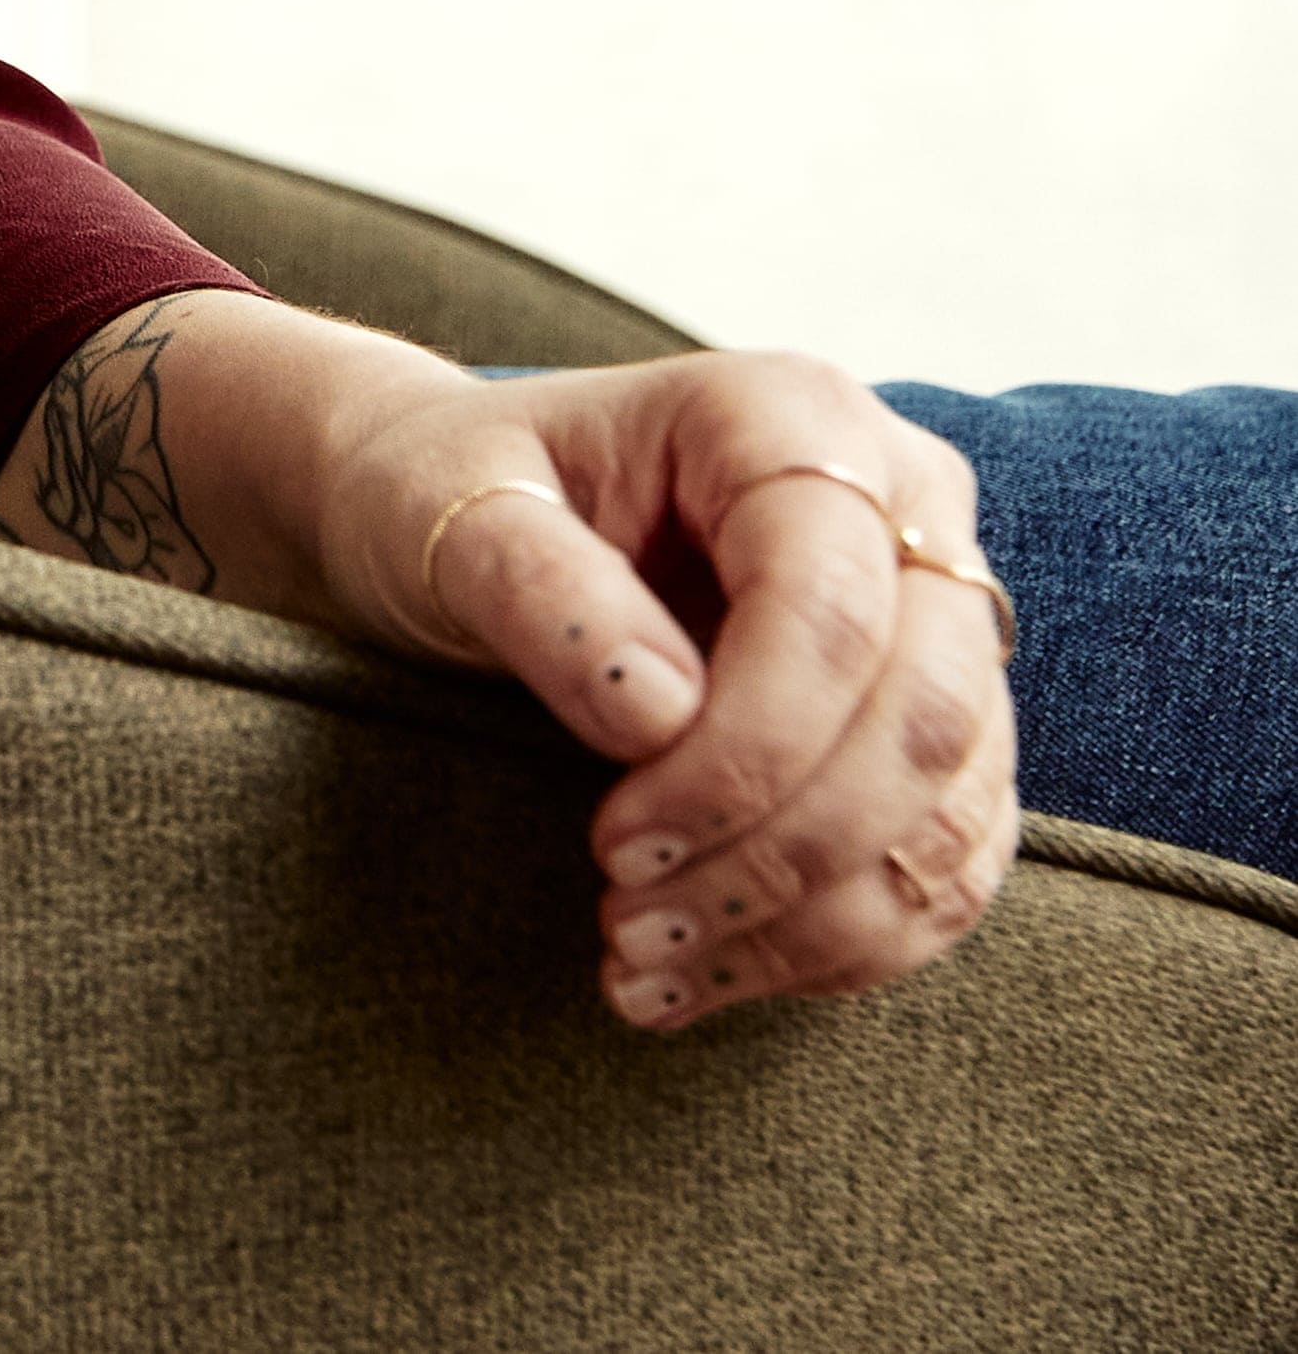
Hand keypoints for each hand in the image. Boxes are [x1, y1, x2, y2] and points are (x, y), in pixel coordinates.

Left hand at [324, 348, 1021, 1031]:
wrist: (460, 511)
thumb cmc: (448, 490)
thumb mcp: (450, 513)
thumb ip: (543, 590)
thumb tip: (659, 716)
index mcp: (790, 420)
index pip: (832, 616)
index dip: (742, 755)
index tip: (613, 846)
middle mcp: (904, 505)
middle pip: (924, 723)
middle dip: (780, 854)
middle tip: (626, 926)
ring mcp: (937, 617)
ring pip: (949, 810)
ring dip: (812, 923)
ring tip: (646, 970)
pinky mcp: (935, 722)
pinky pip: (946, 858)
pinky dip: (844, 940)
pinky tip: (713, 976)